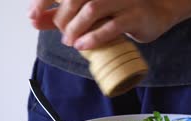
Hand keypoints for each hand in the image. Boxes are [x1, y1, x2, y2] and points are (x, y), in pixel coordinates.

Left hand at [28, 0, 173, 49]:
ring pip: (92, 9)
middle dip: (62, 18)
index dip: (43, 0)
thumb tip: (33, 20)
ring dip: (76, 28)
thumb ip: (62, 13)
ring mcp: (122, 0)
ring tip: (71, 42)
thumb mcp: (90, 10)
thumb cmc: (120, 10)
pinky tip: (83, 46)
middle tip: (62, 34)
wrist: (158, 11)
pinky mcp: (134, 15)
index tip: (32, 16)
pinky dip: (94, 37)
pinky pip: (112, 26)